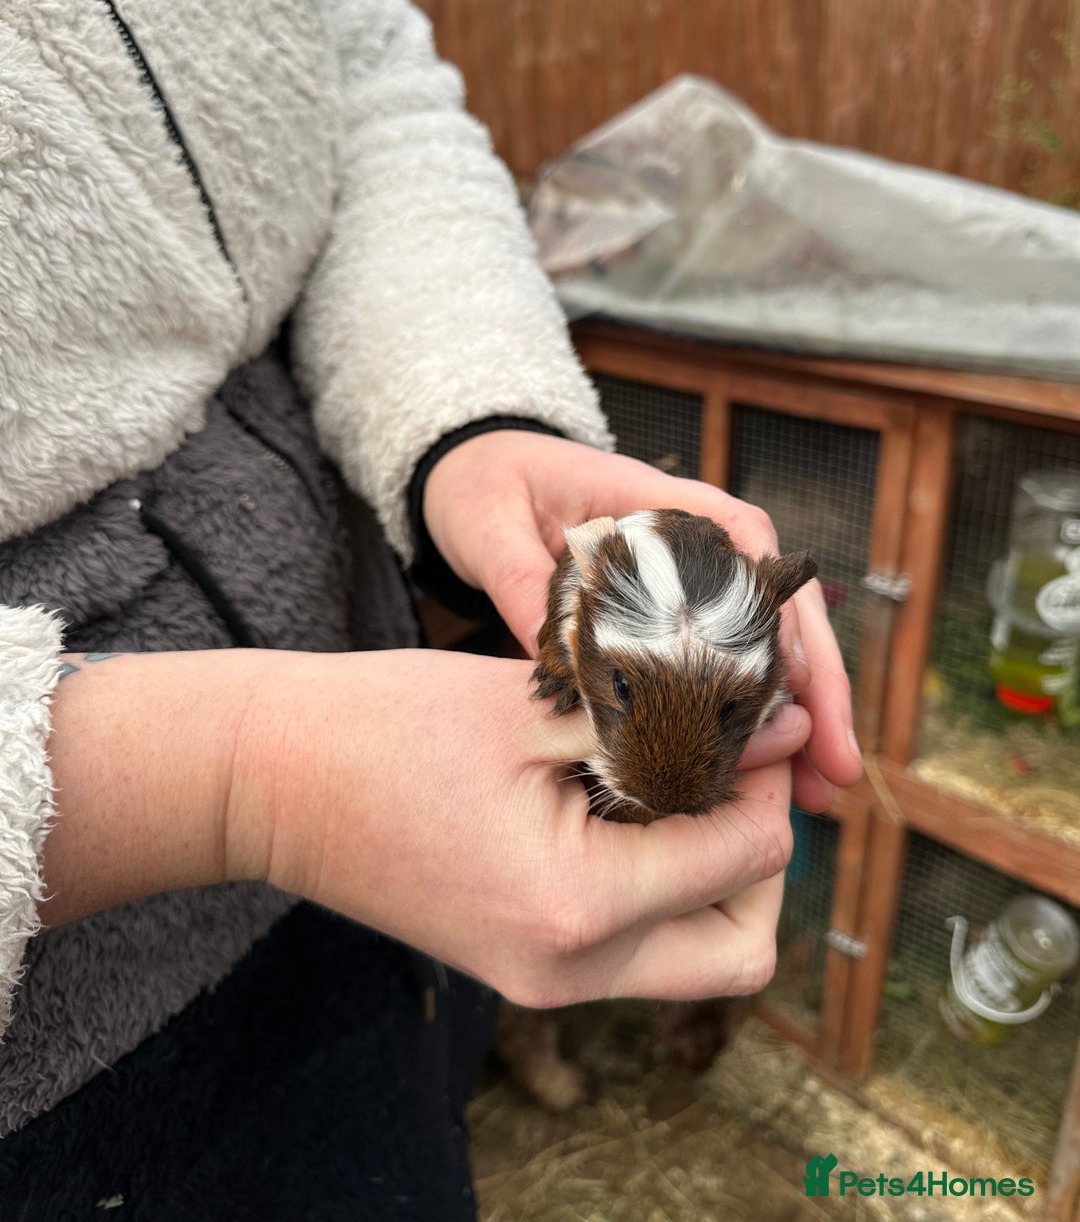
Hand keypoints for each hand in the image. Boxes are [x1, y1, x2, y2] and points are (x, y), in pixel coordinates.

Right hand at [235, 648, 806, 1004]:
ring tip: (686, 780)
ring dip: (717, 875)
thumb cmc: (386, 726)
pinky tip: (633, 804)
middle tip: (733, 767)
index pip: (745, 856)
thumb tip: (774, 720)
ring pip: (697, 956)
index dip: (767, 775)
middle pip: (743, 947)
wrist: (273, 781)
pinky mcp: (526, 968)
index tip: (754, 713)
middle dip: (762, 854)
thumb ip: (658, 720)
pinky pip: (637, 947)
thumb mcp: (533, 706)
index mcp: (576, 905)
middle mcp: (570, 969)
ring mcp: (545, 981)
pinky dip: (661, 885)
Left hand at [421, 431, 860, 809]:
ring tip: (823, 792)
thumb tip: (552, 647)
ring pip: (767, 644)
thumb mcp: (487, 523)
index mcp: (652, 500)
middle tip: (835, 763)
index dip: (773, 606)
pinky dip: (753, 720)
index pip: (742, 537)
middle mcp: (690, 540)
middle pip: (777, 603)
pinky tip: (775, 778)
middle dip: (818, 683)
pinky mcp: (674, 619)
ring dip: (801, 714)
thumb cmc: (487, 486)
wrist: (476, 476)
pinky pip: (728, 666)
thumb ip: (519, 578)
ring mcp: (689, 581)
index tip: (790, 674)